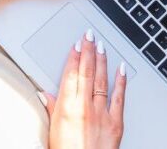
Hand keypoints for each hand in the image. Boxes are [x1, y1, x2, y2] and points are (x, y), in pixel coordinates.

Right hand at [43, 30, 126, 148]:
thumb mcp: (53, 131)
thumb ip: (52, 109)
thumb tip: (45, 93)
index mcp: (67, 107)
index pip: (71, 74)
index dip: (73, 57)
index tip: (75, 44)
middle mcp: (84, 107)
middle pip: (86, 71)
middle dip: (87, 50)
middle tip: (89, 35)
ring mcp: (101, 114)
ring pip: (101, 79)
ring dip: (101, 60)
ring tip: (101, 45)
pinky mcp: (116, 123)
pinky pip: (119, 97)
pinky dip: (121, 81)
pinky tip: (121, 68)